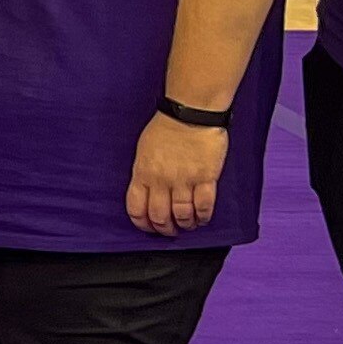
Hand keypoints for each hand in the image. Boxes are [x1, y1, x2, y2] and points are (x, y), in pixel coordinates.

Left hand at [124, 113, 224, 238]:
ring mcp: (184, 180)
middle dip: (165, 229)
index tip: (149, 228)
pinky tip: (201, 219)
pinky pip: (204, 206)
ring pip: (182, 215)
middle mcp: (161, 180)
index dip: (143, 224)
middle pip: (160, 217)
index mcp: (143, 173)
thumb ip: (144, 173)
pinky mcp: (206, 178)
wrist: (191, 112)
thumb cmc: (166, 127)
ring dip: (185, 225)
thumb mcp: (144, 150)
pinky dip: (202, 217)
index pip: (136, 209)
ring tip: (187, 225)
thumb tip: (146, 192)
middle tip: (170, 231)